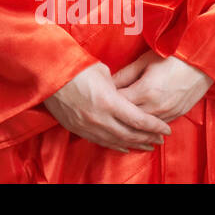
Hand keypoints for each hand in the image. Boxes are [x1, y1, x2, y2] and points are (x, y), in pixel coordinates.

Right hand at [43, 61, 172, 152]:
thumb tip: (123, 92)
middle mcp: (100, 118)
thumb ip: (118, 86)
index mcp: (110, 102)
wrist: (48, 73)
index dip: (155, 126)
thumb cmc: (76, 67)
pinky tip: (124, 147)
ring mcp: (88, 126)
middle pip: (131, 134)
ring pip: (116, 141)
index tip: (166, 129)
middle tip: (160, 139)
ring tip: (147, 146)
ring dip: (134, 144)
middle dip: (148, 138)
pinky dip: (115, 145)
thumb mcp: (104, 72)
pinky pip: (101, 141)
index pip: (140, 120)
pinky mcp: (77, 128)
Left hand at [112, 49, 212, 121]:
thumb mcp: (145, 61)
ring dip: (132, 121)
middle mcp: (156, 107)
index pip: (118, 102)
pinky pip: (157, 125)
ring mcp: (168, 113)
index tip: (101, 95)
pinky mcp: (177, 115)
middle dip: (117, 113)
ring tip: (120, 116)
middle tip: (107, 108)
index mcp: (145, 91)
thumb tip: (108, 82)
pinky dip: (147, 124)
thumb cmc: (172, 56)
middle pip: (129, 118)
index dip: (108, 99)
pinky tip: (140, 119)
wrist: (202, 62)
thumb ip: (125, 74)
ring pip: (143, 126)